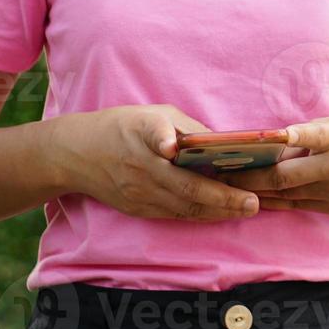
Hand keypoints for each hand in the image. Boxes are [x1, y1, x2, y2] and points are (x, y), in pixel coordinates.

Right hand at [48, 104, 262, 221]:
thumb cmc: (122, 127)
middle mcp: (141, 168)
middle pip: (185, 188)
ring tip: (246, 209)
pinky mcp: (138, 208)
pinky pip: (174, 214)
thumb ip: (185, 127)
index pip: (157, 138)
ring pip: (183, 208)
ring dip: (216, 211)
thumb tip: (223, 142)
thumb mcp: (151, 114)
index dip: (167, 140)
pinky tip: (221, 212)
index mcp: (142, 135)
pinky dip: (200, 214)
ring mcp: (139, 194)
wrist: (76, 154)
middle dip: (222, 198)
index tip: (182, 150)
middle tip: (252, 202)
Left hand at [215, 116, 328, 214]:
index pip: (304, 137)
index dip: (275, 140)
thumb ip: (312, 135)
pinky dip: (275, 200)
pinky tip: (255, 195)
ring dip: (256, 190)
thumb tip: (273, 145)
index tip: (247, 140)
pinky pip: (298, 205)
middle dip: (247, 175)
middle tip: (220, 169)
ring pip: (286, 195)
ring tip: (229, 183)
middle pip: (282, 176)